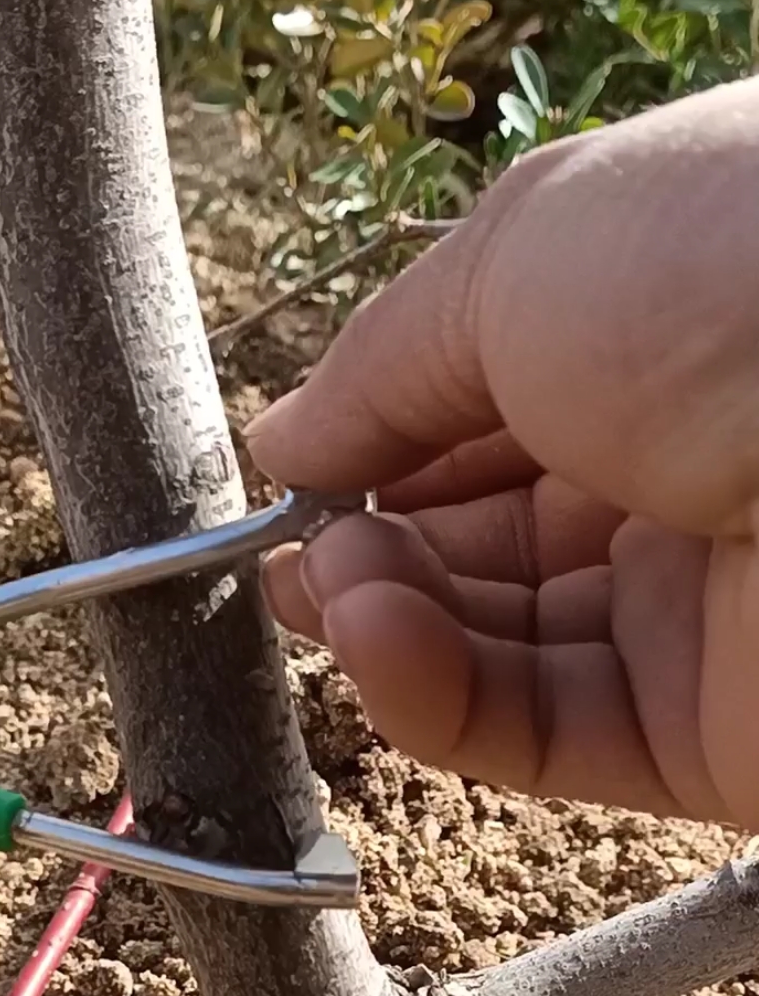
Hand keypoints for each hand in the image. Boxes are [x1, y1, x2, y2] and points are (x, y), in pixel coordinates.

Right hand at [248, 78, 758, 827]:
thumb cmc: (731, 270)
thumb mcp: (521, 257)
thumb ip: (387, 362)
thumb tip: (285, 438)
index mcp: (654, 337)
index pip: (483, 417)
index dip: (374, 446)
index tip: (282, 473)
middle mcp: (682, 475)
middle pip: (481, 542)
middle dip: (364, 546)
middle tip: (281, 551)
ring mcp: (696, 615)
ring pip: (497, 648)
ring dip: (381, 621)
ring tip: (320, 588)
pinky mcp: (706, 738)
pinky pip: (539, 733)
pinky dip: (431, 697)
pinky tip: (371, 636)